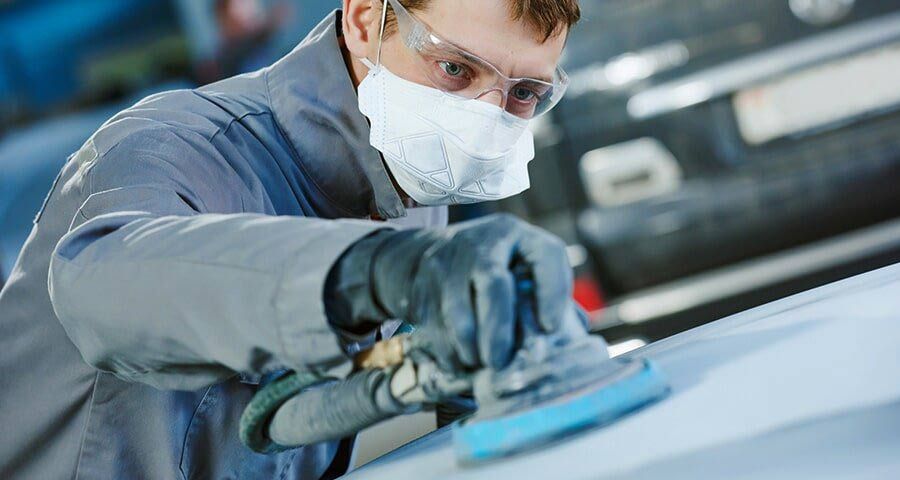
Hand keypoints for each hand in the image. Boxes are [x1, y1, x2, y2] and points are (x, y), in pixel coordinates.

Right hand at [326, 214, 573, 370]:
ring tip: (483, 365)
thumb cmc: (493, 268)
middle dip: (498, 328)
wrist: (430, 254)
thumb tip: (578, 334)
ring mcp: (446, 263)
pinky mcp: (422, 285)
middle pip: (492, 282)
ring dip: (470, 346)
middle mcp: (481, 243)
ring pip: (457, 310)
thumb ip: (549, 295)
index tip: (552, 328)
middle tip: (502, 361)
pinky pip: (433, 325)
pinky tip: (460, 363)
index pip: (545, 255)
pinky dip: (447, 351)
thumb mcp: (522, 266)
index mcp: (516, 235)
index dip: (553, 292)